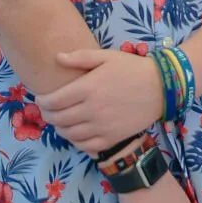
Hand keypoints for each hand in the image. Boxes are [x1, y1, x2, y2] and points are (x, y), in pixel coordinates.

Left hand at [38, 48, 162, 154]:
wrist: (160, 88)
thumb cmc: (132, 68)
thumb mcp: (106, 56)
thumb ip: (80, 57)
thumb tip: (57, 58)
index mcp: (88, 88)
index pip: (54, 100)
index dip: (42, 101)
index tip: (40, 98)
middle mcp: (92, 110)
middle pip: (58, 119)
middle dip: (47, 115)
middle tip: (47, 110)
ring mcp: (101, 127)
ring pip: (69, 134)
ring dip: (59, 128)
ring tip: (60, 121)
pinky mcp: (111, 138)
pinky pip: (85, 146)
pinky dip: (75, 141)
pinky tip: (75, 133)